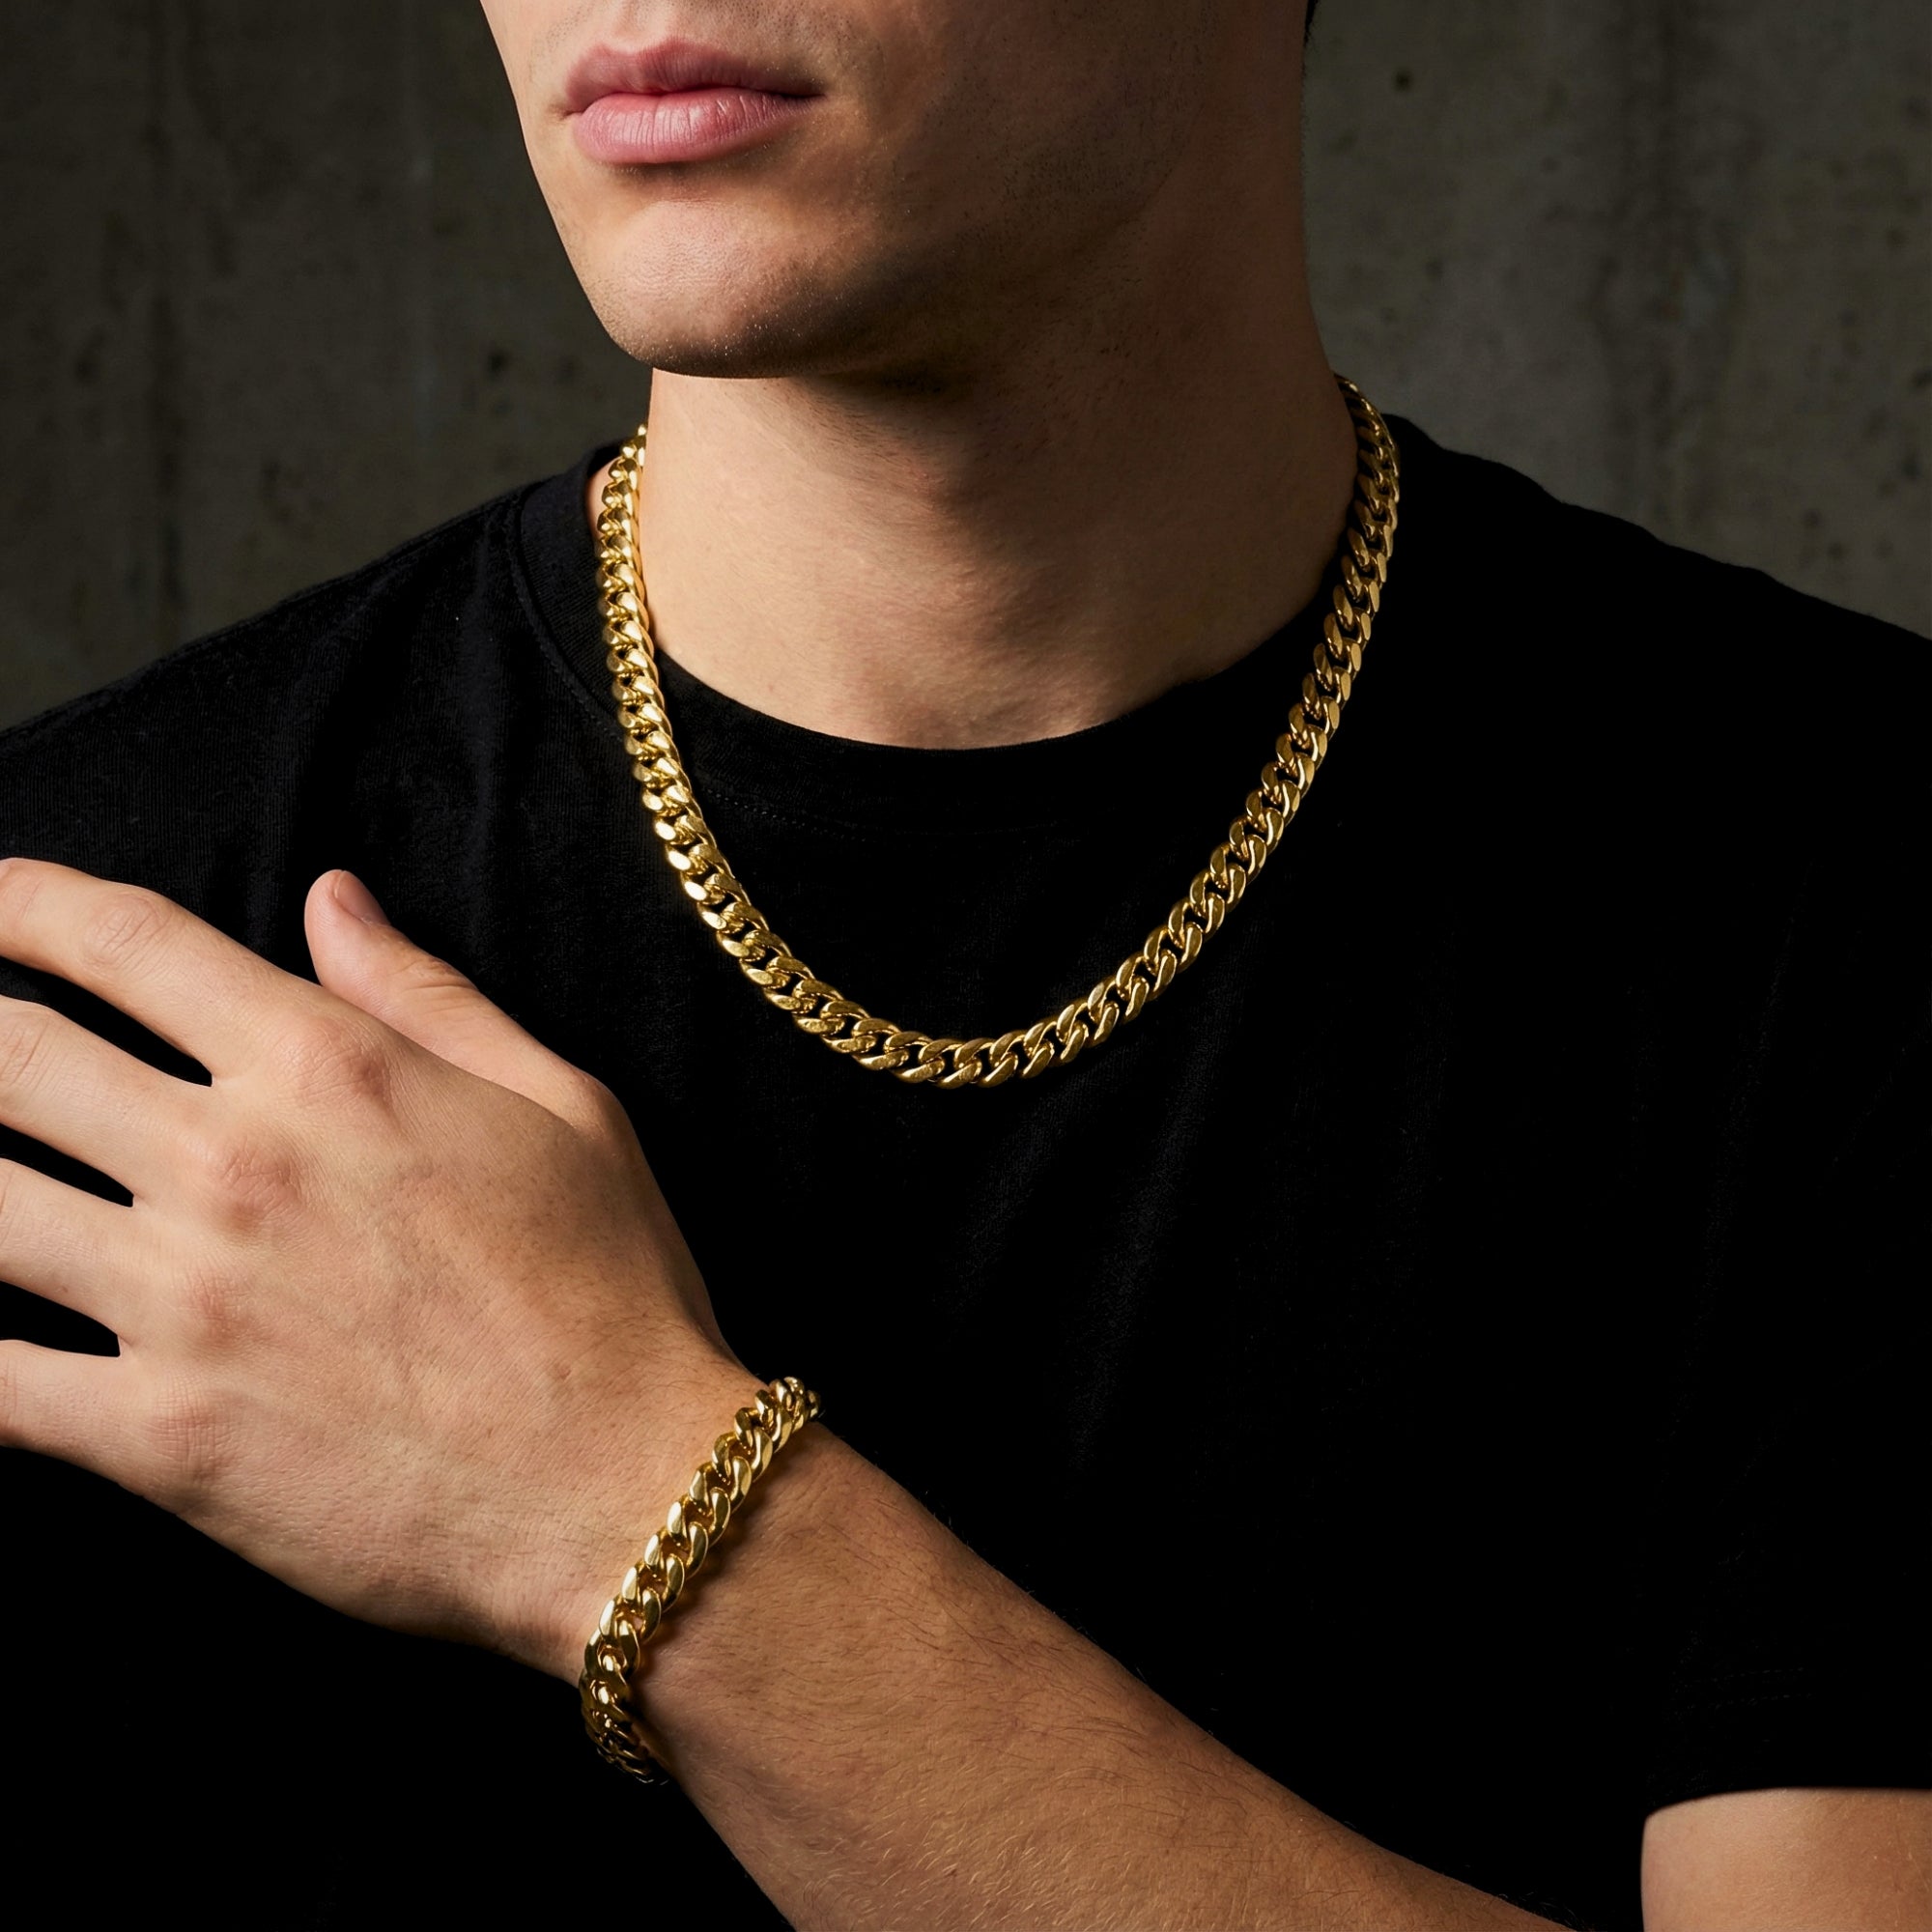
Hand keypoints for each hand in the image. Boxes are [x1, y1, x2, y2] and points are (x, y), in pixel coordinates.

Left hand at [0, 858, 748, 1677]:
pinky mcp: (158, 1438)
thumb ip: (424, 995)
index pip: (124, 944)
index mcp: (329, 1068)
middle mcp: (234, 1164)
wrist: (626, 1492)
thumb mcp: (560, 1105)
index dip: (22, 904)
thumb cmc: (609, 1292)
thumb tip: (329, 899)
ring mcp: (184, 1304)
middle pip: (9, 1057)